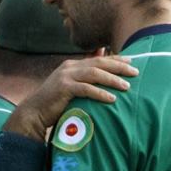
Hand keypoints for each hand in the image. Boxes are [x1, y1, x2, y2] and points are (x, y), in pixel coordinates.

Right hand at [6, 51, 138, 140]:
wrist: (34, 112)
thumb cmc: (55, 103)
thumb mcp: (71, 88)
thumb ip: (85, 82)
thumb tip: (102, 82)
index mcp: (73, 65)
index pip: (98, 59)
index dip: (116, 60)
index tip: (132, 62)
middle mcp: (70, 67)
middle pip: (99, 63)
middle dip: (119, 67)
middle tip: (135, 72)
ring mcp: (66, 76)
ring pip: (94, 74)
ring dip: (112, 79)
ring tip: (127, 86)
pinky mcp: (63, 88)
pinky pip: (86, 89)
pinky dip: (100, 93)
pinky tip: (112, 99)